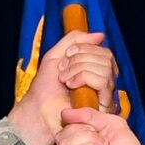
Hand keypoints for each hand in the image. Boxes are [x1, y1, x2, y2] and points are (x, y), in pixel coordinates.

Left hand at [9, 30, 117, 144]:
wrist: (38, 109)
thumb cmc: (45, 88)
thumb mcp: (57, 55)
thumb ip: (75, 40)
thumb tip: (100, 35)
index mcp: (95, 71)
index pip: (104, 51)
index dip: (84, 48)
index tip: (65, 56)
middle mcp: (104, 83)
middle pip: (106, 57)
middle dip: (79, 59)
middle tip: (63, 71)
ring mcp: (104, 95)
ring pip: (105, 68)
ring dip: (78, 69)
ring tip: (65, 80)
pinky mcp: (103, 106)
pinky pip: (103, 81)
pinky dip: (83, 77)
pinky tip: (71, 85)